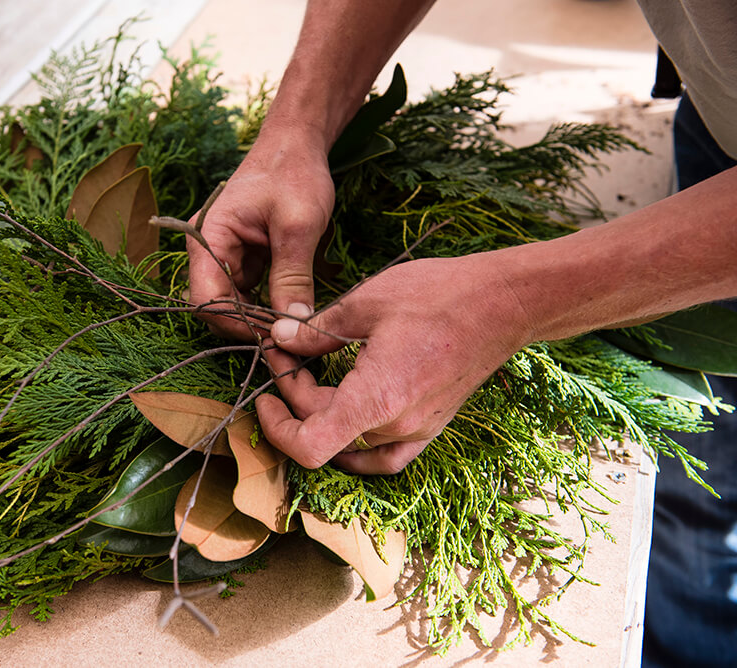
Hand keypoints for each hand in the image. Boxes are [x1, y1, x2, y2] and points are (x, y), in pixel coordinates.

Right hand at [187, 129, 334, 338]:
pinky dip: (264, 305)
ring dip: (257, 318)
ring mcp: (223, 254)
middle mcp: (206, 248)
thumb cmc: (294, 174)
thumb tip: (294, 326)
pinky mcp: (241, 258)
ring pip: (231, 303)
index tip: (272, 336)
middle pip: (214, 305)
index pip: (205, 297)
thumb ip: (293, 277)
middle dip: (246, 325)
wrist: (297, 145)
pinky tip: (288, 310)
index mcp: (207, 236)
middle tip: (286, 337)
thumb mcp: (299, 226)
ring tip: (290, 326)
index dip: (235, 323)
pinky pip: (245, 292)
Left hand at [255, 254, 532, 474]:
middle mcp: (397, 426)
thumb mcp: (365, 302)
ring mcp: (417, 431)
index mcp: (377, 398)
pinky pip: (384, 456)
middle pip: (324, 435)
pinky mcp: (431, 426)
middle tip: (284, 350)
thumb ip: (317, 330)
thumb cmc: (439, 294)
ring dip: (320, 415)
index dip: (277, 428)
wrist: (504, 303)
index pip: (310, 447)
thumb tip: (280, 339)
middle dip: (293, 396)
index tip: (266, 394)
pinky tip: (342, 417)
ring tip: (308, 373)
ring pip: (349, 444)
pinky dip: (355, 446)